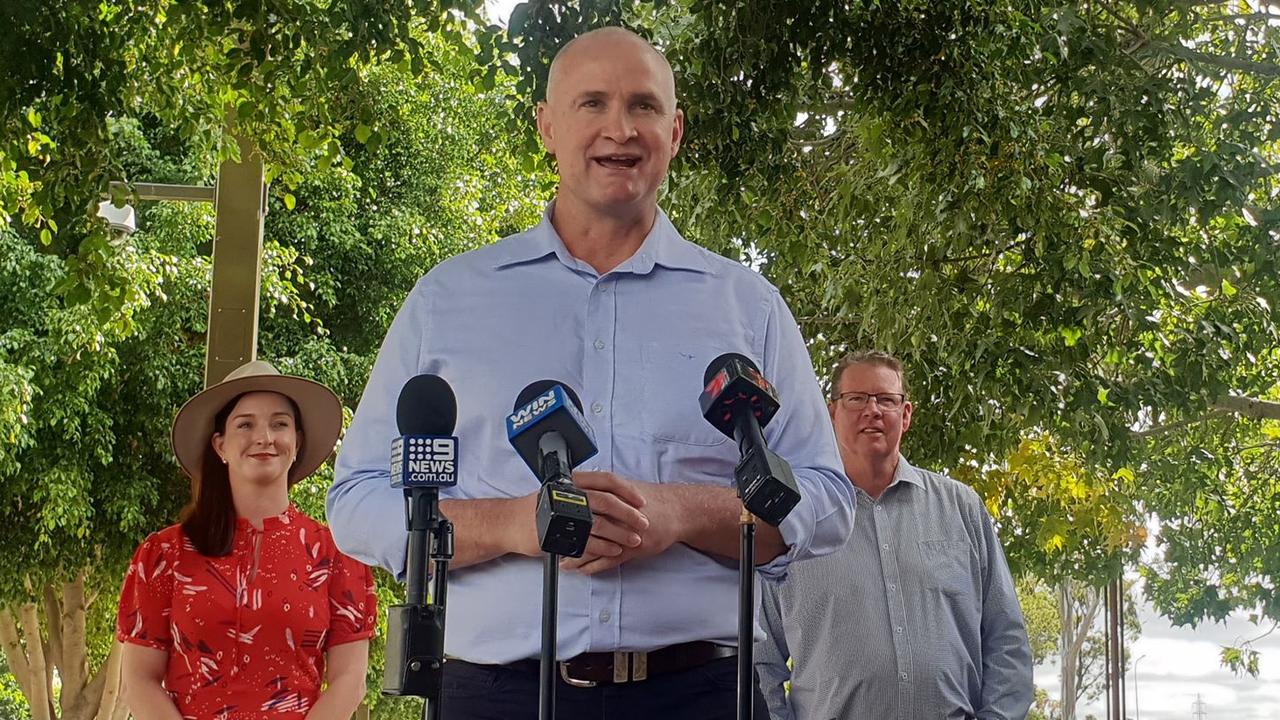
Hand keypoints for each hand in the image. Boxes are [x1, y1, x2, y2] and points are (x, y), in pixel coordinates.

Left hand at [560, 472, 682, 574]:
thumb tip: (582, 492)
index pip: (582, 503)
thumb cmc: (653, 500)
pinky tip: (581, 570)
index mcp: (613, 494)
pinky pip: (607, 560)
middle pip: (583, 525)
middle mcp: (617, 512)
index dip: (563, 513)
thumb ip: (605, 491)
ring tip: (561, 561)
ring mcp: (624, 531)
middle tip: (550, 544)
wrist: (678, 511)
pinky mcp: (633, 547)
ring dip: (575, 555)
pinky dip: (592, 567)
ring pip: (592, 545)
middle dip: (566, 536)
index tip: (549, 520)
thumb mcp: (627, 489)